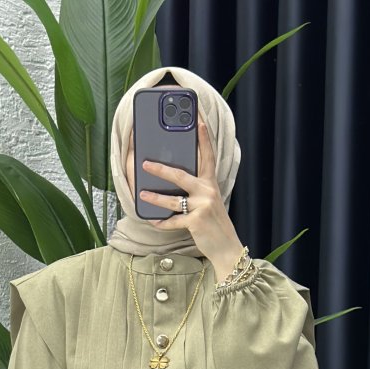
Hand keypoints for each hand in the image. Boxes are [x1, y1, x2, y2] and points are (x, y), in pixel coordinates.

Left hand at [138, 115, 245, 280]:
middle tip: (145, 163)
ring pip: (173, 199)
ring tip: (142, 193)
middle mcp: (207, 192)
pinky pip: (173, 221)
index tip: (198, 120)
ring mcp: (202, 207)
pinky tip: (153, 221)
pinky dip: (162, 222)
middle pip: (181, 175)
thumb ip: (197, 190)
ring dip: (154, 198)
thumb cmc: (214, 223)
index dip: (203, 138)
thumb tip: (174, 182)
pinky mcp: (196, 222)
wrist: (227, 247)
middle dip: (161, 169)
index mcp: (211, 184)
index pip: (208, 156)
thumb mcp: (210, 202)